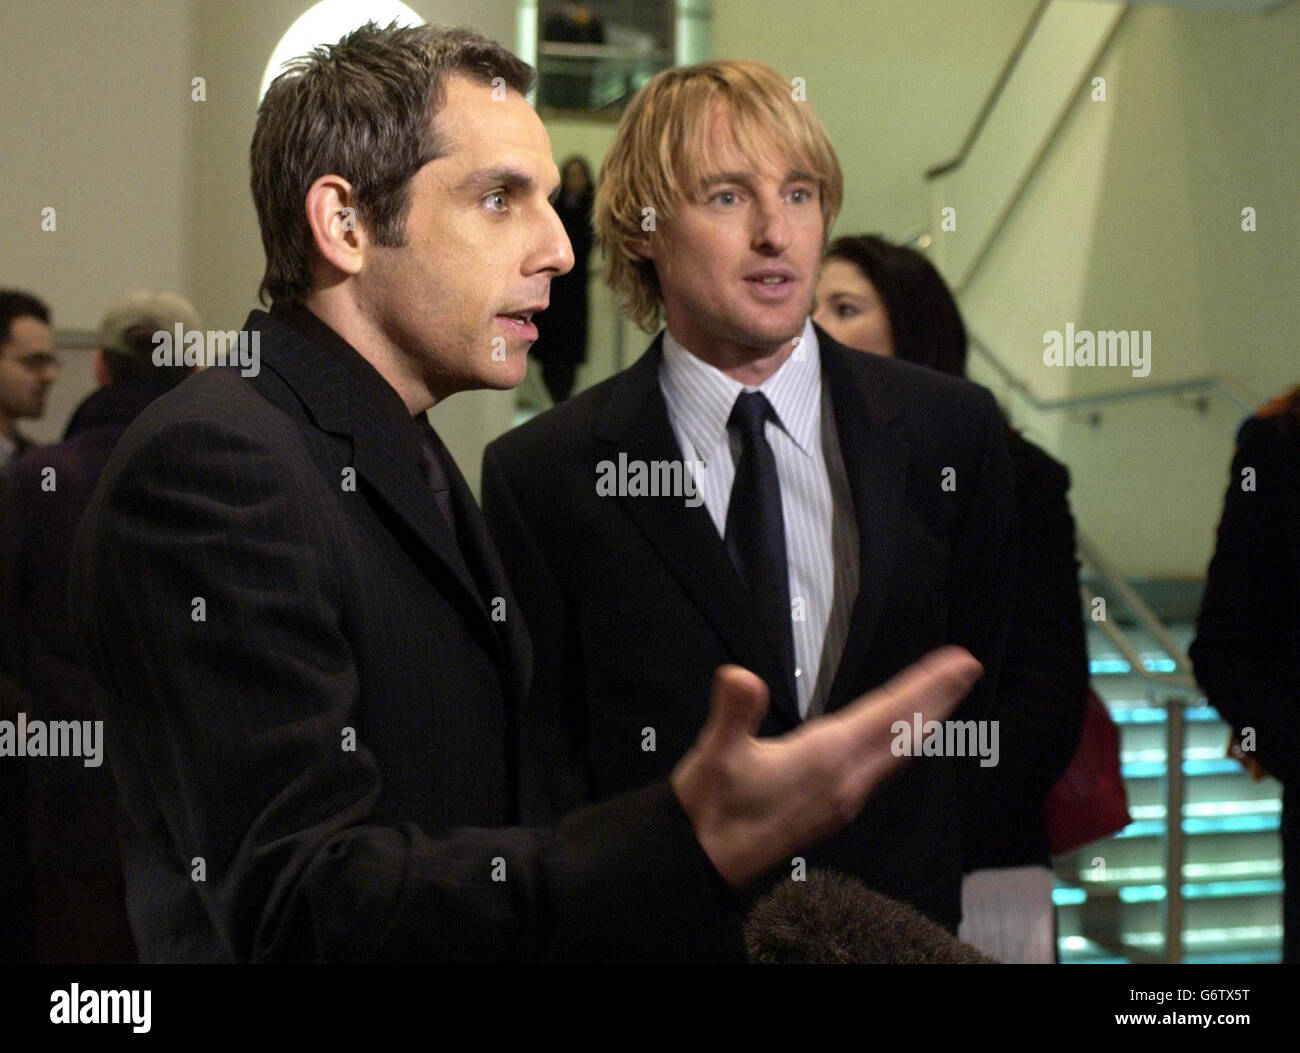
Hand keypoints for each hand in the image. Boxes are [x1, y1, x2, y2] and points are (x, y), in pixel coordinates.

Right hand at [670, 646, 982, 888]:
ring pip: (896, 754)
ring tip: (942, 700)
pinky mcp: (832, 812)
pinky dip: (900, 745)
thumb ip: (733, 714)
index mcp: (826, 759)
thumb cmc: (710, 808)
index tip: (960, 663)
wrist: (703, 865)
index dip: (925, 686)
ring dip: (922, 723)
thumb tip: (739, 676)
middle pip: (904, 735)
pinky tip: (895, 744)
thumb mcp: (715, 756)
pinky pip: (882, 769)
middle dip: (937, 700)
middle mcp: (846, 780)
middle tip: (968, 669)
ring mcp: (842, 800)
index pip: (888, 715)